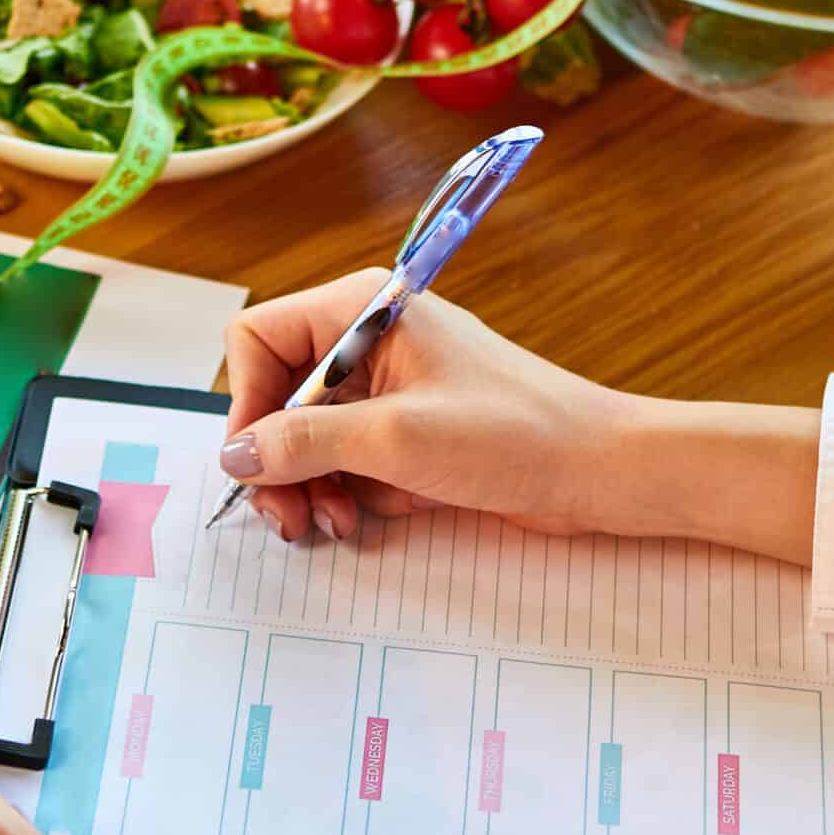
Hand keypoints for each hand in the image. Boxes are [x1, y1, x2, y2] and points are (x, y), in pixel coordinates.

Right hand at [219, 270, 821, 564]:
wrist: (599, 470)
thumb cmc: (512, 433)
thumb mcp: (394, 438)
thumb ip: (304, 442)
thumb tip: (235, 455)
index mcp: (362, 310)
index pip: (260, 340)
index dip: (247, 405)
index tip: (256, 466)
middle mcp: (368, 341)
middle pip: (279, 396)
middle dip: (277, 460)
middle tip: (286, 519)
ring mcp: (391, 388)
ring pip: (310, 437)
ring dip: (311, 486)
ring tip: (333, 524)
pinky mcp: (411, 431)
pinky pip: (350, 460)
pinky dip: (346, 493)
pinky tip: (361, 520)